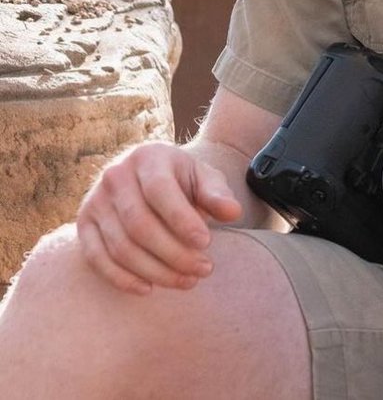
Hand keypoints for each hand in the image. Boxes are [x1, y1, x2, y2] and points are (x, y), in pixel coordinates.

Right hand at [76, 141, 242, 295]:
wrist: (147, 173)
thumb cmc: (181, 178)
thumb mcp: (202, 176)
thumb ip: (216, 193)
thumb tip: (233, 213)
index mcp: (147, 157)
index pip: (160, 192)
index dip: (182, 220)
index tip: (206, 243)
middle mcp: (115, 177)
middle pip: (140, 225)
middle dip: (174, 253)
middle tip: (203, 270)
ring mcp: (95, 202)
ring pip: (121, 247)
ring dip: (154, 271)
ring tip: (187, 281)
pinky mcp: (84, 226)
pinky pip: (97, 259)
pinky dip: (122, 279)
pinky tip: (149, 289)